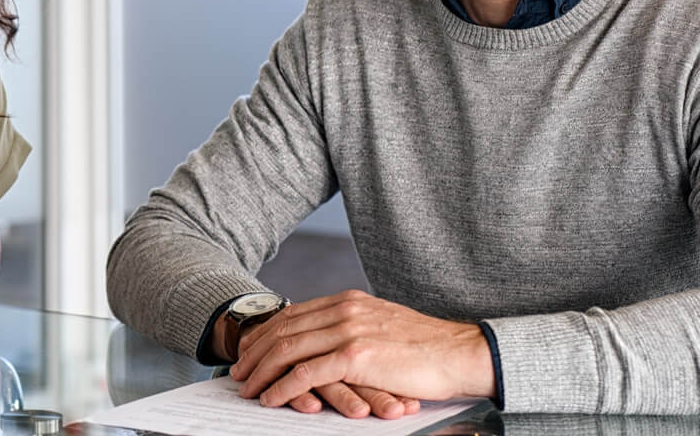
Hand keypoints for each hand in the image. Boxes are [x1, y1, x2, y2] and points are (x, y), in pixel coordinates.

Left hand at [227, 290, 492, 417]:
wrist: (461, 352)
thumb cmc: (427, 348)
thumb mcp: (382, 326)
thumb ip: (354, 328)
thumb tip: (330, 342)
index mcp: (348, 301)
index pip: (293, 315)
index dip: (266, 333)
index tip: (250, 350)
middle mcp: (343, 310)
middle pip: (283, 329)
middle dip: (255, 353)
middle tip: (238, 372)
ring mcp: (348, 331)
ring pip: (288, 350)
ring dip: (262, 371)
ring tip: (248, 388)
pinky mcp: (355, 356)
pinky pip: (306, 373)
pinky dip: (283, 387)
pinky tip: (272, 398)